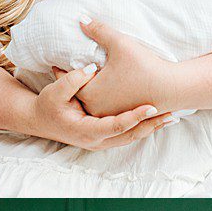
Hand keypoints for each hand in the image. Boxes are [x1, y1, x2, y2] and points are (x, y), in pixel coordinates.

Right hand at [31, 65, 169, 150]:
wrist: (39, 121)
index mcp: (86, 130)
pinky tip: (155, 119)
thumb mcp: (55, 92)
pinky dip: (142, 127)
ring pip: (131, 137)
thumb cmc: (47, 106)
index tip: (152, 106)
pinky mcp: (104, 138)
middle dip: (152, 125)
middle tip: (172, 114)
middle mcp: (96, 141)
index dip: (135, 116)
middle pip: (130, 135)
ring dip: (151, 127)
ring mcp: (100, 142)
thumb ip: (72, 79)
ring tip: (171, 116)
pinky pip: (128, 135)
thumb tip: (90, 68)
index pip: (116, 125)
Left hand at [71, 20, 174, 116]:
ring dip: (85, 92)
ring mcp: (109, 115)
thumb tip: (81, 18)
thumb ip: (99, 31)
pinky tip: (102, 89)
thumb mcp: (120, 44)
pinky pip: (104, 105)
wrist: (174, 88)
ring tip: (81, 80)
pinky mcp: (121, 115)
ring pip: (90, 102)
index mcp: (90, 93)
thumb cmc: (146, 66)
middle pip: (77, 93)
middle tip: (61, 71)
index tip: (53, 63)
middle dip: (71, 82)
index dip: (61, 70)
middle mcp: (96, 108)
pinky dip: (100, 97)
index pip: (68, 80)